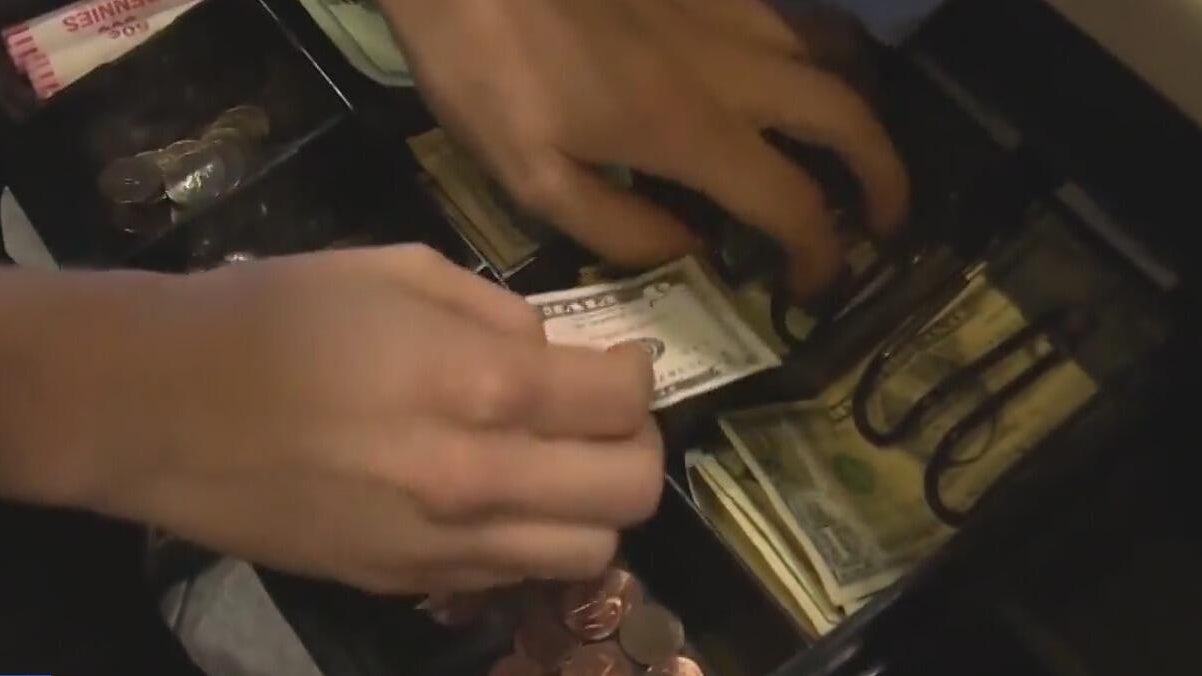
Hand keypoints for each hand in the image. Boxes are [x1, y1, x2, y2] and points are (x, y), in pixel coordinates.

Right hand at [37, 246, 662, 594]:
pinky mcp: (406, 583)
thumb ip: (497, 309)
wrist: (161, 407)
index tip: (624, 360)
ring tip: (558, 463)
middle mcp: (479, 479)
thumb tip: (551, 350)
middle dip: (640, 445)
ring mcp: (444, 546)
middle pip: (632, 491)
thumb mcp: (396, 270)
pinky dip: (532, 537)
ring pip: (590, 551)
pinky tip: (496, 496)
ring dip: (595, 503)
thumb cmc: (276, 316)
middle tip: (604, 416)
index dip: (640, 374)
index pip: (623, 401)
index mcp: (479, 385)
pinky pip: (515, 574)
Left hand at [382, 0, 908, 296]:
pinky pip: (792, 23)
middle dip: (884, 181)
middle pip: (846, 121)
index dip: (819, 255)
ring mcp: (728, 14)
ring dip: (862, 113)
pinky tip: (796, 81)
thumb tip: (692, 253)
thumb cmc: (487, 70)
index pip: (791, 204)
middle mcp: (733, 70)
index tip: (815, 288)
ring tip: (856, 154)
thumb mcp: (532, 178)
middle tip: (884, 224)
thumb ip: (620, 228)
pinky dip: (820, 61)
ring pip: (834, 57)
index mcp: (691, 132)